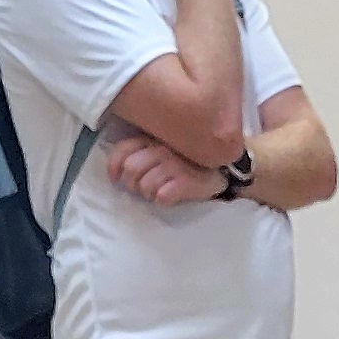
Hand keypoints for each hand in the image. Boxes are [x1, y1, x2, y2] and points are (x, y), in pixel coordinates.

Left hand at [102, 128, 220, 208]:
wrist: (223, 166)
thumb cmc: (188, 159)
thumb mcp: (164, 147)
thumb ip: (143, 151)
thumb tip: (120, 171)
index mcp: (153, 138)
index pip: (124, 150)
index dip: (114, 167)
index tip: (115, 179)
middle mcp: (161, 149)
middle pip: (131, 171)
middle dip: (132, 185)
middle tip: (141, 189)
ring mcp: (174, 165)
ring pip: (145, 186)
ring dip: (148, 194)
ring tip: (158, 192)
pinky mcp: (186, 182)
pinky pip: (162, 197)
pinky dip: (163, 200)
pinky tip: (169, 197)